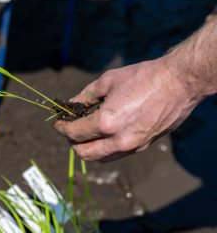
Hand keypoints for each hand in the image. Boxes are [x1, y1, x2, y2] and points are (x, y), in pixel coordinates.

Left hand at [53, 59, 200, 162]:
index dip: (61, 128)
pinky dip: (104, 148)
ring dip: (87, 148)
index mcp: (107, 123)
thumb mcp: (108, 81)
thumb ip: (85, 96)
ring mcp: (133, 146)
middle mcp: (119, 140)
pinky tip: (104, 134)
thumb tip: (71, 105)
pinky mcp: (143, 145)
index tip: (57, 123)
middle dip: (71, 142)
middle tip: (69, 129)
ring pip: (101, 158)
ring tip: (85, 133)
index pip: (74, 133)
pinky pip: (116, 154)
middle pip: (84, 153)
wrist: (179, 83)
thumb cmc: (143, 77)